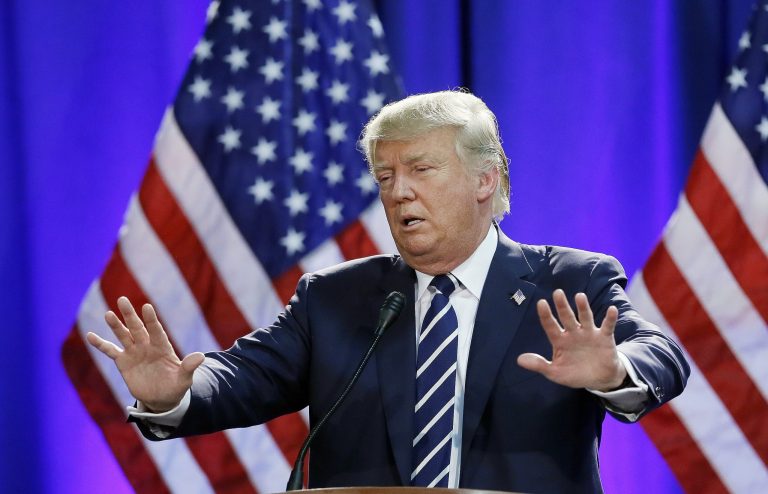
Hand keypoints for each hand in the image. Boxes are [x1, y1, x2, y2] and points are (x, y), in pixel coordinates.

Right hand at [86, 296, 204, 411]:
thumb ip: (189, 367)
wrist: (162, 398)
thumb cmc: (175, 387)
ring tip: (108, 314)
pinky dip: (100, 344)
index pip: (156, 331)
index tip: (147, 307)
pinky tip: (90, 335)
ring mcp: (134, 353)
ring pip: (124, 335)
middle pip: (137, 328)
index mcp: (162, 347)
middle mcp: (147, 346)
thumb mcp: (184, 379)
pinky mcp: (123, 362)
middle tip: (122, 300)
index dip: (152, 320)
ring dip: (116, 326)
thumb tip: (201, 356)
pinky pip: (110, 351)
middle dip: (130, 315)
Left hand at [517, 289, 625, 390]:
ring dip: (583, 308)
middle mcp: (573, 333)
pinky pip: (607, 326)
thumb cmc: (575, 373)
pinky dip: (610, 318)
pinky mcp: (604, 338)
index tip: (541, 303)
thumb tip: (519, 360)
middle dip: (562, 306)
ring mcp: (589, 334)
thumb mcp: (555, 372)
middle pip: (566, 317)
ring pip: (585, 317)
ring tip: (579, 296)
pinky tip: (611, 309)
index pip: (550, 325)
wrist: (599, 379)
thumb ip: (539, 365)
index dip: (546, 315)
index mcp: (560, 340)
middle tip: (557, 293)